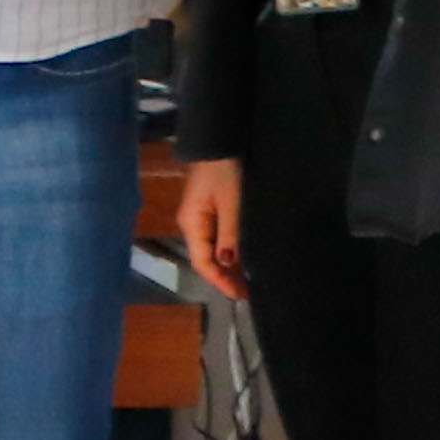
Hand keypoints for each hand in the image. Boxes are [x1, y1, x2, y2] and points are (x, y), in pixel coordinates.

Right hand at [175, 159, 245, 300]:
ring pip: (211, 251)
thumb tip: (227, 263)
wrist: (217, 144)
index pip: (202, 262)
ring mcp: (199, 219)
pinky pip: (216, 240)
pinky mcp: (208, 212)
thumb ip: (230, 235)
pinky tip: (241, 260)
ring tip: (247, 282)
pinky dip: (228, 253)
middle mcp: (192, 225)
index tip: (239, 295)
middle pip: (205, 259)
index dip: (219, 280)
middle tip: (248, 293)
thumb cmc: (224, 173)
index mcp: (192, 224)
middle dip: (224, 277)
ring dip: (227, 267)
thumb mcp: (231, 204)